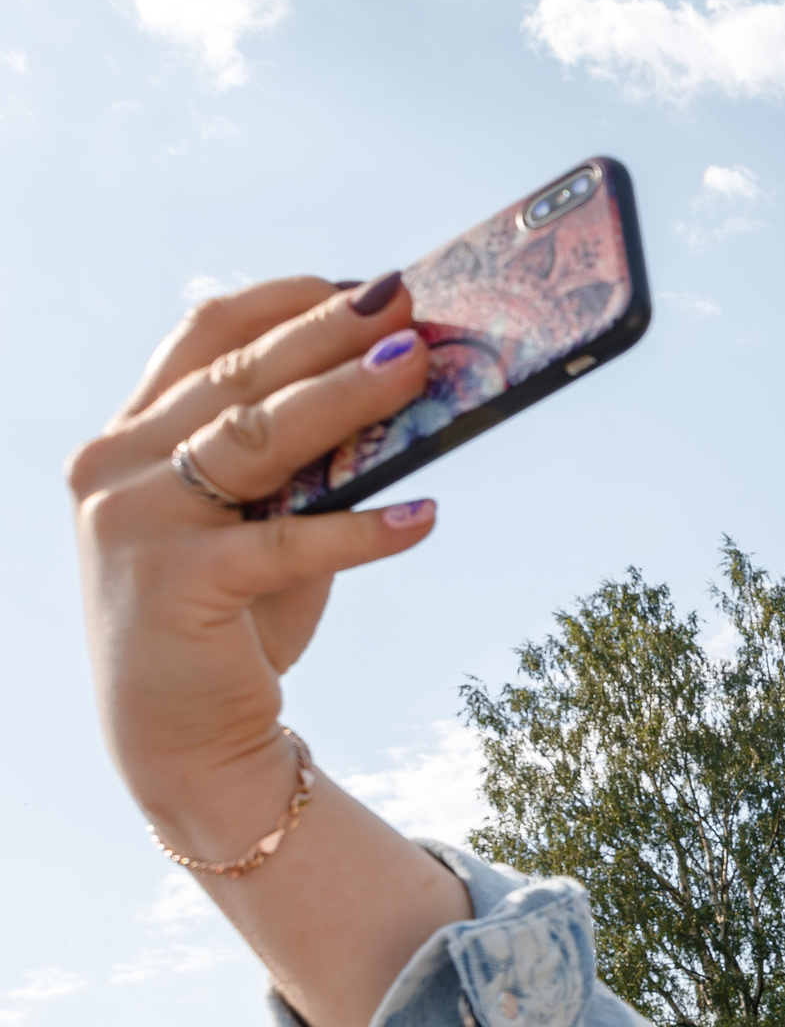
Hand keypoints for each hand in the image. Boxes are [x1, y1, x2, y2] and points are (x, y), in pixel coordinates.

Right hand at [69, 274, 435, 856]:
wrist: (187, 744)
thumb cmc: (234, 624)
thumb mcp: (264, 527)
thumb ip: (302, 467)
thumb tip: (397, 395)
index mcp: (130, 438)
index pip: (203, 336)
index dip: (286, 300)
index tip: (363, 282)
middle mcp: (115, 467)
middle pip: (240, 375)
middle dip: (330, 334)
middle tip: (409, 306)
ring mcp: (137, 523)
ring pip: (258, 436)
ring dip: (348, 397)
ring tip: (421, 369)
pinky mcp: (177, 584)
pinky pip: (289, 542)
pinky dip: (364, 529)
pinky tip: (426, 515)